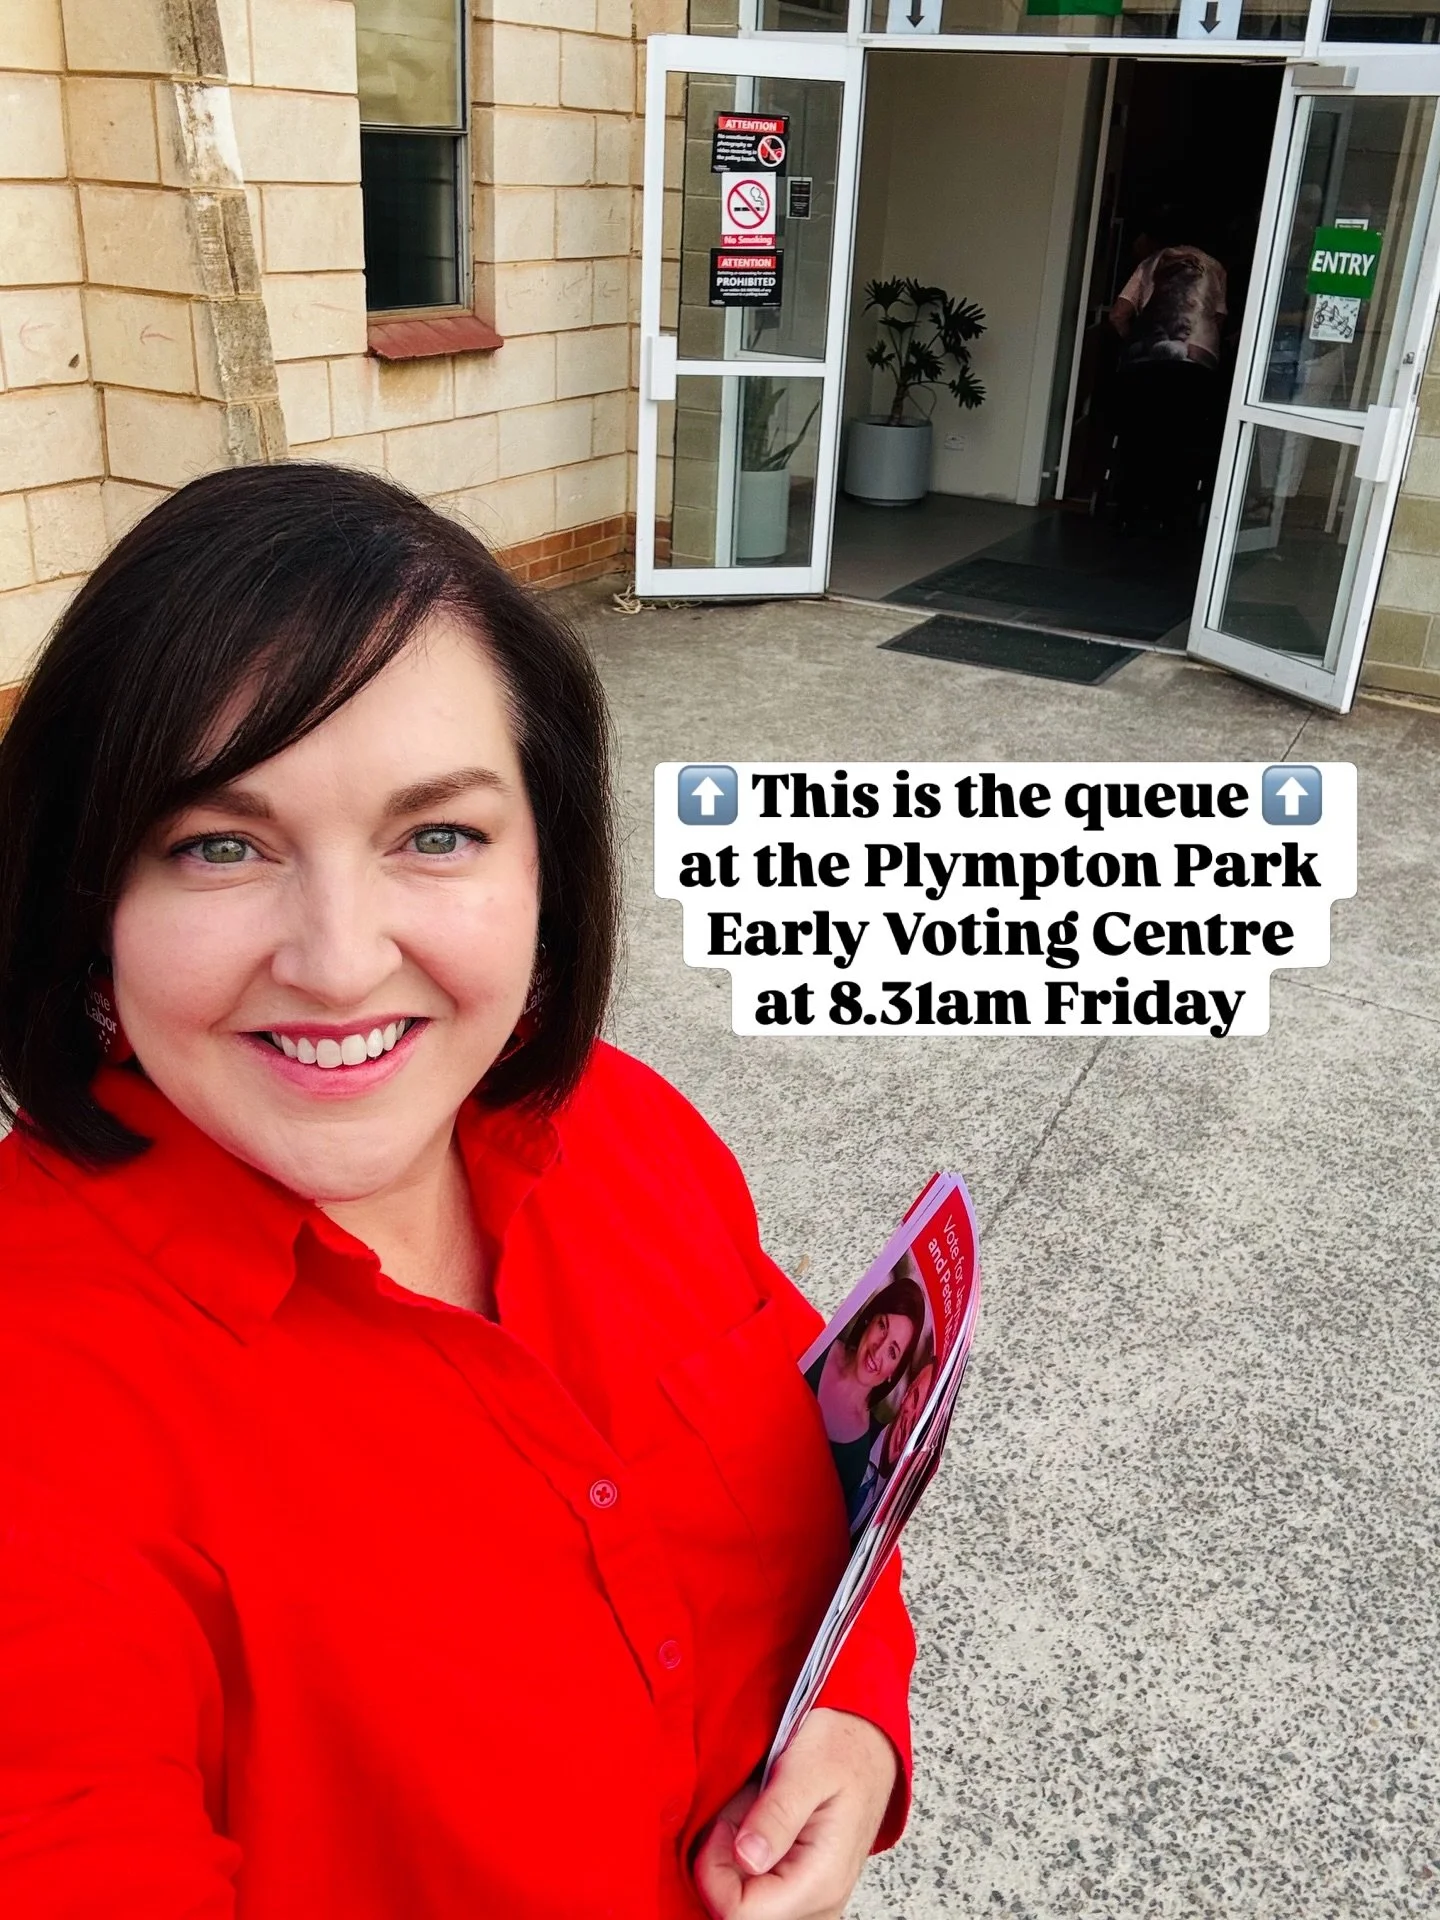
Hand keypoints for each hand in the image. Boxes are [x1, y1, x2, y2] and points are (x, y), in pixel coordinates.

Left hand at [693, 1708, 898, 1919]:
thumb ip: (776, 1813)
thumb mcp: (806, 1766)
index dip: (715, 1869)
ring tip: (755, 1815)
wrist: (869, 1744)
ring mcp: (814, 1902)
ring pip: (748, 1903)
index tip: (723, 1825)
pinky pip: (760, 1894)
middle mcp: (821, 1903)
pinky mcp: (805, 1892)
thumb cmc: (844, 1748)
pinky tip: (760, 1829)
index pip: (740, 1913)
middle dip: (725, 1863)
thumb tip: (746, 1858)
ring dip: (734, 1862)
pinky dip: (746, 1863)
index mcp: (821, 1879)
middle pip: (741, 1911)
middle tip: (742, 1814)